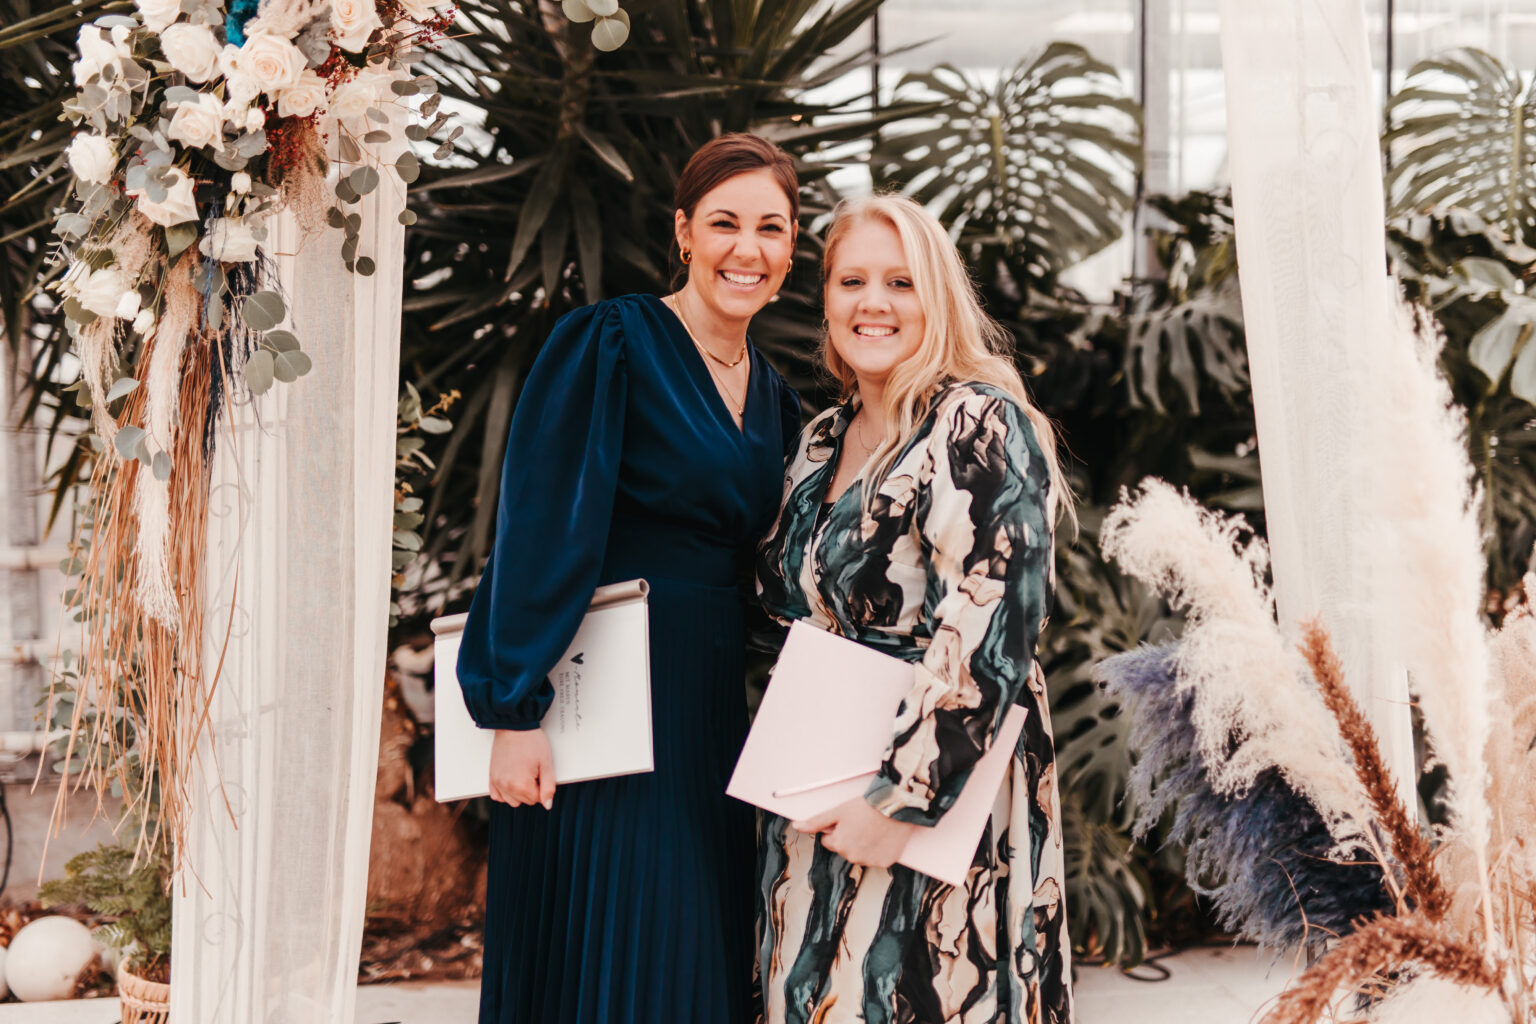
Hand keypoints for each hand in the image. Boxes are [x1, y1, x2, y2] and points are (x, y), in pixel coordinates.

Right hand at [488, 728, 555, 808]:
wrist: (513, 726)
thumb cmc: (531, 741)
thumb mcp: (546, 763)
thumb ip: (548, 787)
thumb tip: (548, 804)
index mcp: (521, 785)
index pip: (537, 800)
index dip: (542, 787)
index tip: (540, 773)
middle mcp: (506, 786)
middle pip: (524, 801)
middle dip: (531, 790)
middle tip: (532, 771)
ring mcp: (497, 782)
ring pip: (511, 801)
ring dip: (518, 793)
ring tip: (523, 774)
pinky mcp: (491, 777)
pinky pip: (497, 795)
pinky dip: (505, 792)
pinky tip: (512, 781)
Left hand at [792, 797, 918, 868]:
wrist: (896, 806)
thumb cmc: (866, 806)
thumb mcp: (837, 811)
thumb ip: (816, 822)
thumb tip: (796, 826)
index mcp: (839, 845)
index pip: (830, 841)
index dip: (837, 830)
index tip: (848, 821)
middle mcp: (853, 857)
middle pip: (845, 849)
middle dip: (850, 838)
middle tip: (861, 823)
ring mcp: (870, 861)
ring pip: (860, 854)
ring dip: (863, 845)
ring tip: (873, 828)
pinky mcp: (885, 862)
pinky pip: (877, 858)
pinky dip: (878, 849)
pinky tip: (883, 836)